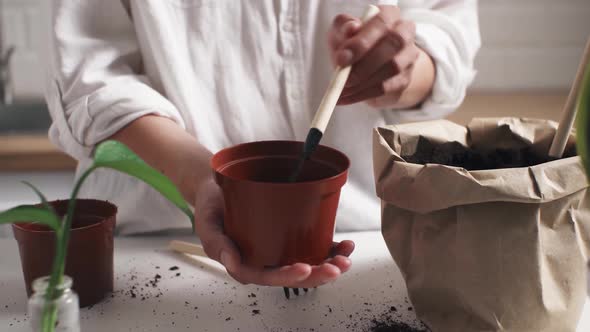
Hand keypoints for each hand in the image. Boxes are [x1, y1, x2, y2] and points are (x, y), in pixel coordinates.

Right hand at [193, 178, 354, 287]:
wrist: (217, 188)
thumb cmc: (211, 207)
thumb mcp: (207, 224)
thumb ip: (216, 244)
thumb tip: (231, 262)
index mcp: (244, 264)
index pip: (267, 277)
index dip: (287, 277)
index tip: (305, 268)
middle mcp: (264, 261)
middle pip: (293, 275)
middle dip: (318, 274)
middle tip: (336, 267)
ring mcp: (278, 250)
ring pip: (306, 264)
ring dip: (328, 263)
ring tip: (345, 257)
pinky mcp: (288, 238)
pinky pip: (310, 248)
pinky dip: (329, 249)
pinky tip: (344, 245)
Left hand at [328, 5, 432, 107]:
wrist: (362, 67)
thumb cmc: (350, 43)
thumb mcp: (341, 32)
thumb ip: (343, 27)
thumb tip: (351, 28)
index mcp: (389, 14)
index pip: (381, 23)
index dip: (362, 41)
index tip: (342, 59)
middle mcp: (404, 32)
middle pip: (394, 43)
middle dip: (366, 64)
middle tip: (344, 78)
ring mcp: (408, 56)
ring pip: (393, 68)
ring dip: (364, 82)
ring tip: (342, 90)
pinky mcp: (405, 78)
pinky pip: (386, 88)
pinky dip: (363, 94)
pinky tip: (346, 97)